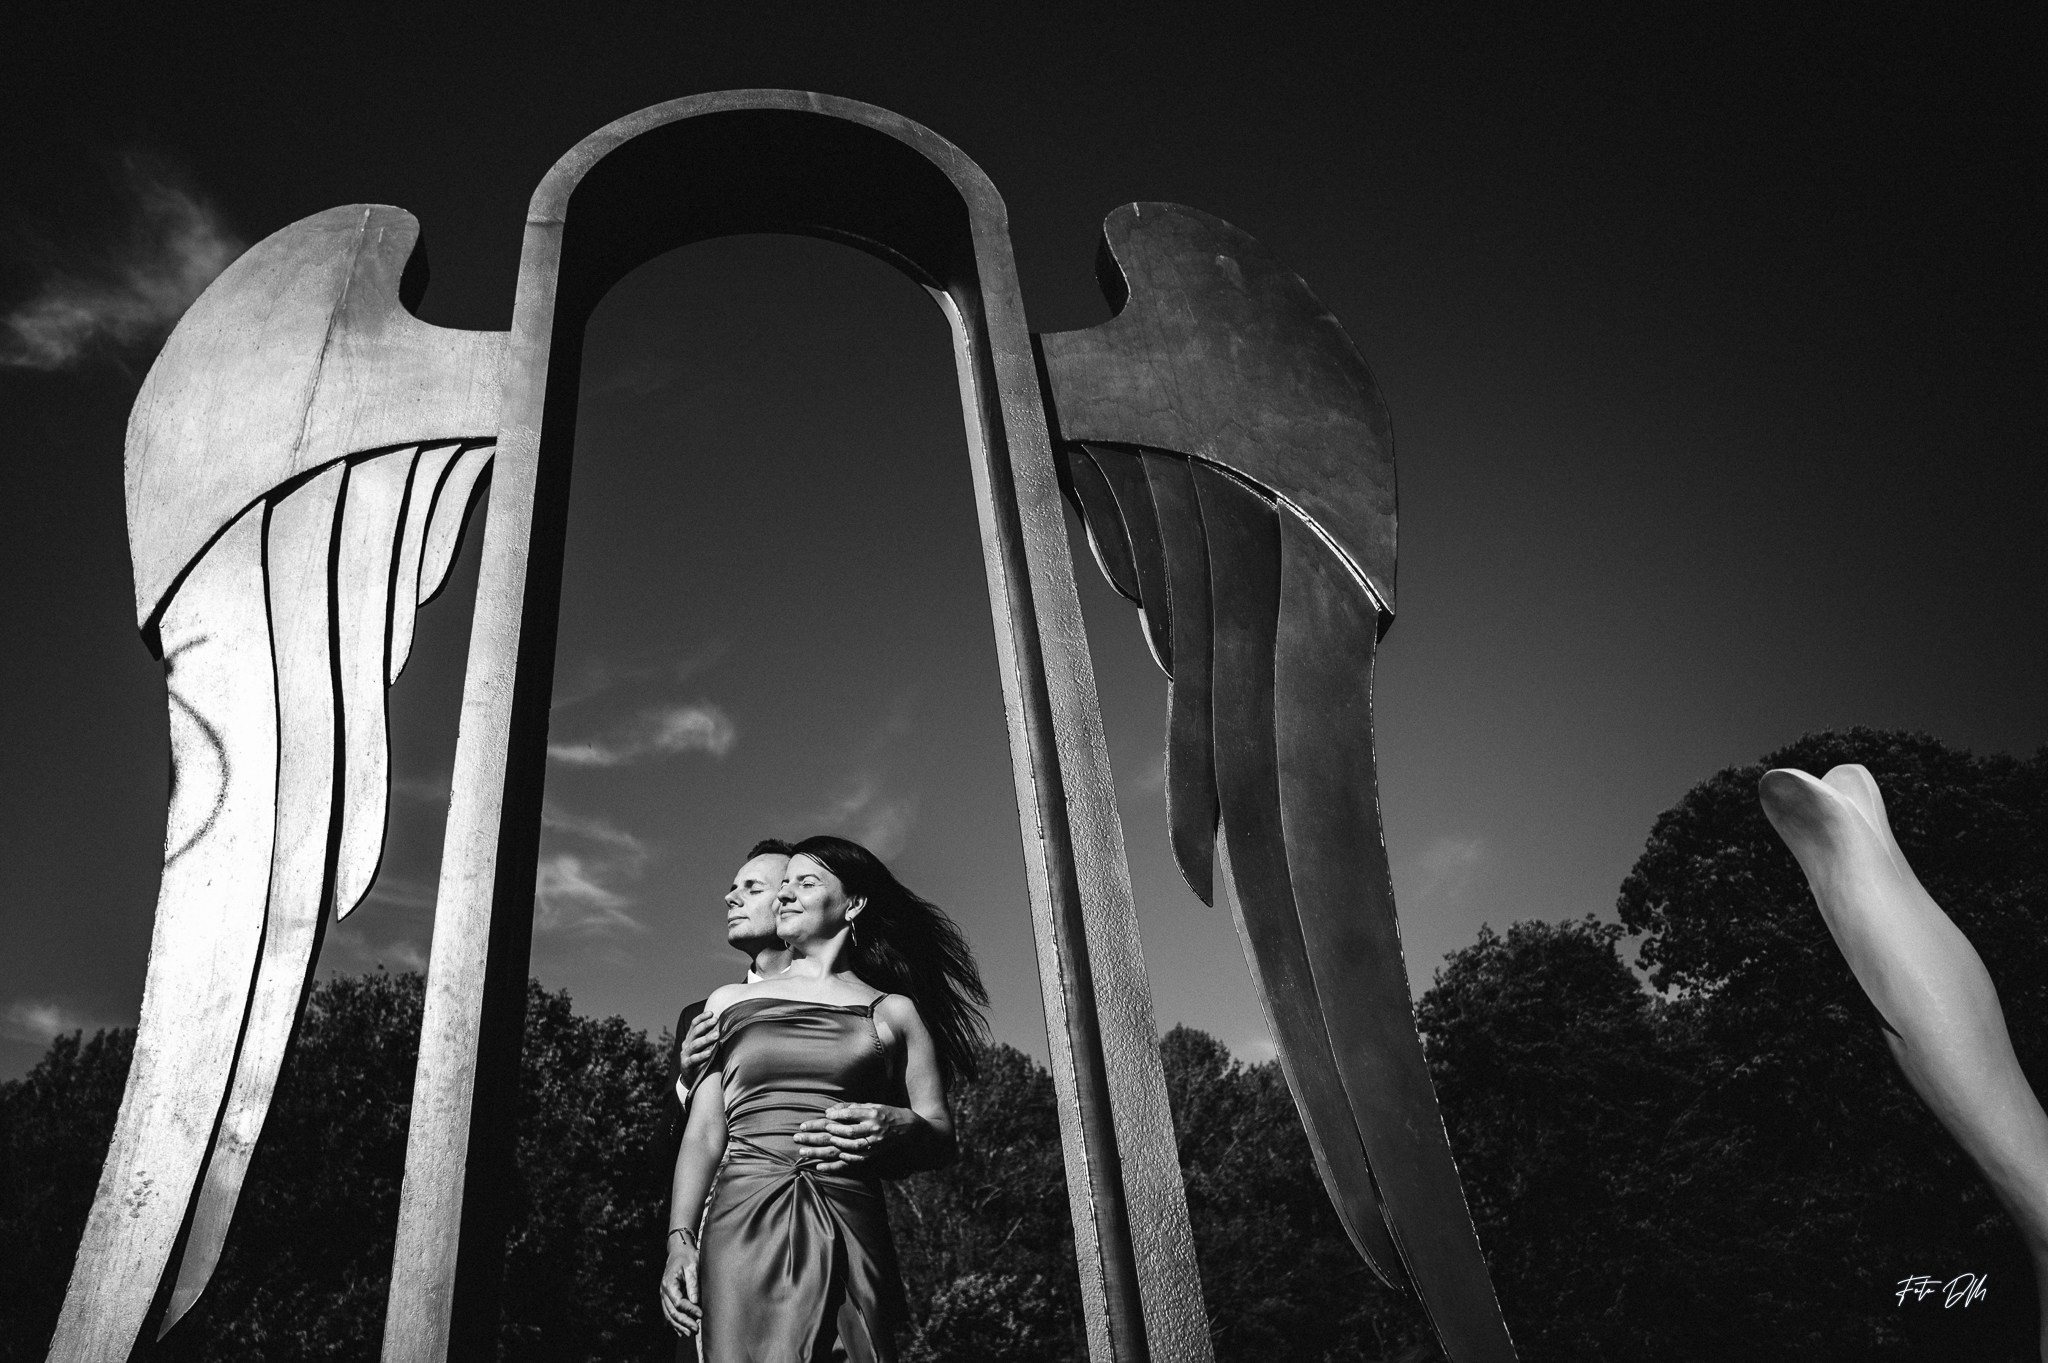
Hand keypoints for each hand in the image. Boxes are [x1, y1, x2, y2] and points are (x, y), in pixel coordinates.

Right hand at [659, 1233, 701, 1335]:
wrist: (679, 1251)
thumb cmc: (687, 1257)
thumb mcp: (693, 1266)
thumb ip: (693, 1284)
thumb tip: (695, 1301)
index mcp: (669, 1283)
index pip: (678, 1302)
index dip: (690, 1310)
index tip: (701, 1314)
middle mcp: (664, 1292)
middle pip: (672, 1312)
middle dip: (685, 1322)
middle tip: (696, 1329)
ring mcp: (664, 1296)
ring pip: (669, 1315)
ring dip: (679, 1326)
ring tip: (690, 1333)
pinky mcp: (667, 1298)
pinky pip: (669, 1314)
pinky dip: (675, 1324)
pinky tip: (681, 1331)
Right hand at [678, 1011, 719, 1090]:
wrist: (691, 1078)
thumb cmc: (702, 1060)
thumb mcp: (704, 1046)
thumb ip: (711, 1038)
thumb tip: (727, 1027)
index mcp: (690, 1038)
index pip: (694, 1024)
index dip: (702, 1017)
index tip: (711, 1013)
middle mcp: (686, 1045)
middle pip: (695, 1032)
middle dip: (705, 1025)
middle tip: (716, 1020)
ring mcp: (685, 1055)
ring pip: (695, 1045)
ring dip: (706, 1039)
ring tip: (716, 1035)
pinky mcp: (686, 1065)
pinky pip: (694, 1059)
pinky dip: (701, 1056)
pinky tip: (710, 1053)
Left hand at [792, 1102, 918, 1172]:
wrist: (913, 1133)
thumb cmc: (892, 1115)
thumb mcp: (875, 1105)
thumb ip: (854, 1107)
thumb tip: (831, 1110)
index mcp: (870, 1114)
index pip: (843, 1116)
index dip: (824, 1119)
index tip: (809, 1122)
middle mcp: (869, 1129)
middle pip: (837, 1133)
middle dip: (815, 1135)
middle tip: (797, 1136)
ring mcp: (870, 1145)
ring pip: (841, 1149)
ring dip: (820, 1151)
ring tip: (803, 1152)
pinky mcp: (870, 1157)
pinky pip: (850, 1164)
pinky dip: (834, 1166)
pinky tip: (819, 1167)